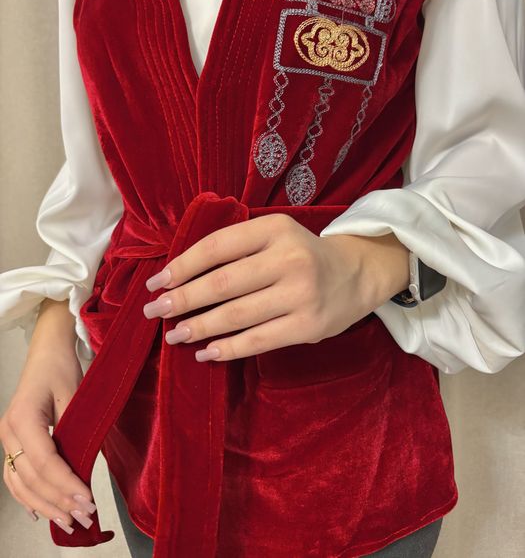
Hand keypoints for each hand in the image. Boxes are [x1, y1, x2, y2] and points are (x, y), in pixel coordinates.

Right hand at [1, 304, 97, 533]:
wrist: (47, 352)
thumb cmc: (62, 369)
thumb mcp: (75, 396)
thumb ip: (77, 431)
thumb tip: (87, 467)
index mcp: (23, 418)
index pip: (45, 462)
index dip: (66, 485)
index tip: (88, 501)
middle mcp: (8, 432)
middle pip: (31, 479)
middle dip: (59, 502)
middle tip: (85, 518)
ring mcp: (6, 438)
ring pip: (20, 483)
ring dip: (45, 505)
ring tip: (69, 522)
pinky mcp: (11, 441)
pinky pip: (14, 476)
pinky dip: (27, 497)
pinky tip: (41, 512)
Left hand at [143, 213, 409, 361]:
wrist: (356, 274)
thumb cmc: (301, 254)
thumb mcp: (274, 235)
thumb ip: (236, 247)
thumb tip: (179, 277)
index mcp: (275, 229)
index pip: (216, 247)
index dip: (181, 266)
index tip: (156, 283)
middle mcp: (289, 259)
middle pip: (222, 283)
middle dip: (182, 299)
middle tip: (154, 311)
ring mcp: (301, 294)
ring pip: (236, 316)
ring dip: (198, 327)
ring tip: (174, 334)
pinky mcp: (308, 326)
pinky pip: (258, 341)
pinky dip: (227, 349)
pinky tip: (205, 352)